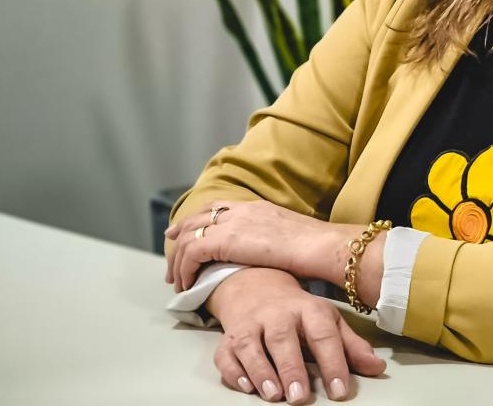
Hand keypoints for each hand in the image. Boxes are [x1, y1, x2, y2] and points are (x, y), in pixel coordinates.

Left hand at [166, 200, 353, 291]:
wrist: (321, 246)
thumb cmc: (316, 248)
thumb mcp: (291, 236)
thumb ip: (274, 240)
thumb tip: (272, 254)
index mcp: (257, 207)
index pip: (218, 208)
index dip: (198, 220)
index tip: (184, 231)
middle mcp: (241, 211)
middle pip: (198, 219)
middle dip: (180, 236)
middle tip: (171, 255)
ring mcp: (232, 224)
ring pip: (189, 238)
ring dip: (179, 261)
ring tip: (177, 282)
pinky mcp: (225, 241)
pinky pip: (191, 253)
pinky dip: (184, 270)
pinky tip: (187, 284)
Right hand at [208, 267, 385, 402]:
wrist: (257, 288)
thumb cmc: (299, 313)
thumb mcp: (329, 322)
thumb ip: (351, 346)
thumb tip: (378, 367)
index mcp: (309, 310)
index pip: (323, 335)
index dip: (333, 363)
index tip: (339, 391)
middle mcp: (278, 314)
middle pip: (283, 339)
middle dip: (291, 368)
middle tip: (300, 398)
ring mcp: (250, 324)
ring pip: (250, 345)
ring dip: (260, 371)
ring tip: (273, 394)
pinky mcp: (228, 337)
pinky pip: (225, 354)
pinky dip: (233, 371)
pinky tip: (245, 387)